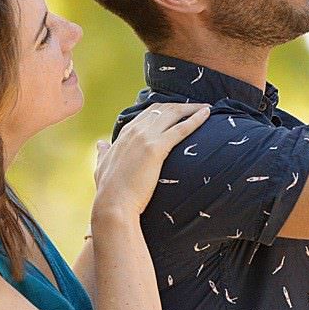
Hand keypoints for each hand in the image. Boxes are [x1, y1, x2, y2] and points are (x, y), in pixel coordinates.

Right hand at [92, 103, 210, 216]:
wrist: (113, 204)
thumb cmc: (109, 190)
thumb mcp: (102, 166)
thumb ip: (104, 153)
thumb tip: (101, 144)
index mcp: (125, 133)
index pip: (148, 113)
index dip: (164, 109)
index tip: (178, 110)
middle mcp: (135, 130)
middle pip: (162, 109)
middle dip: (181, 105)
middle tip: (196, 106)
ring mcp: (145, 137)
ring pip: (173, 114)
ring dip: (191, 108)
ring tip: (205, 106)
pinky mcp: (156, 148)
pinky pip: (181, 128)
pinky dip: (196, 119)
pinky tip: (207, 113)